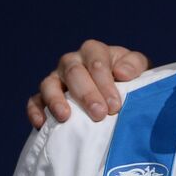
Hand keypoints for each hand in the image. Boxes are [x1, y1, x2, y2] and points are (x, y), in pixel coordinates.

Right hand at [28, 40, 149, 127]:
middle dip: (86, 94)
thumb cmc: (131, 80)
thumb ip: (135, 65)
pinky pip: (35, 101)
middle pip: (73, 72)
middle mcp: (72, 62)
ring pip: (49, 84)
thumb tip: (122, 73)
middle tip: (99, 114)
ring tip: (65, 117)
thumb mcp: (141, 68)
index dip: (104, 83)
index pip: (96, 62)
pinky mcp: (45, 96)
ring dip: (56, 100)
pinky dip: (36, 111)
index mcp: (94, 52)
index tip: (115, 105)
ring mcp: (56, 78)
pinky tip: (41, 123)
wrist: (119, 95)